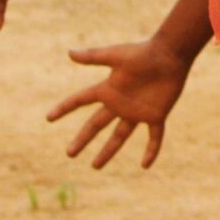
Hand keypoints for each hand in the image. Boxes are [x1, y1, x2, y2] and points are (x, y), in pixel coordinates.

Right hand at [49, 36, 195, 170]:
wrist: (170, 55)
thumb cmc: (143, 53)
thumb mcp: (115, 55)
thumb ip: (93, 57)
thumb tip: (69, 53)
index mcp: (108, 89)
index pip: (80, 100)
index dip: (65, 108)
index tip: (49, 118)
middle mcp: (119, 103)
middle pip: (96, 124)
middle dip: (83, 139)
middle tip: (70, 153)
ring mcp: (137, 111)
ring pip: (120, 135)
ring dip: (108, 151)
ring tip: (95, 166)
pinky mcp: (156, 115)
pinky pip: (154, 137)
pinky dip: (151, 151)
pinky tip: (145, 166)